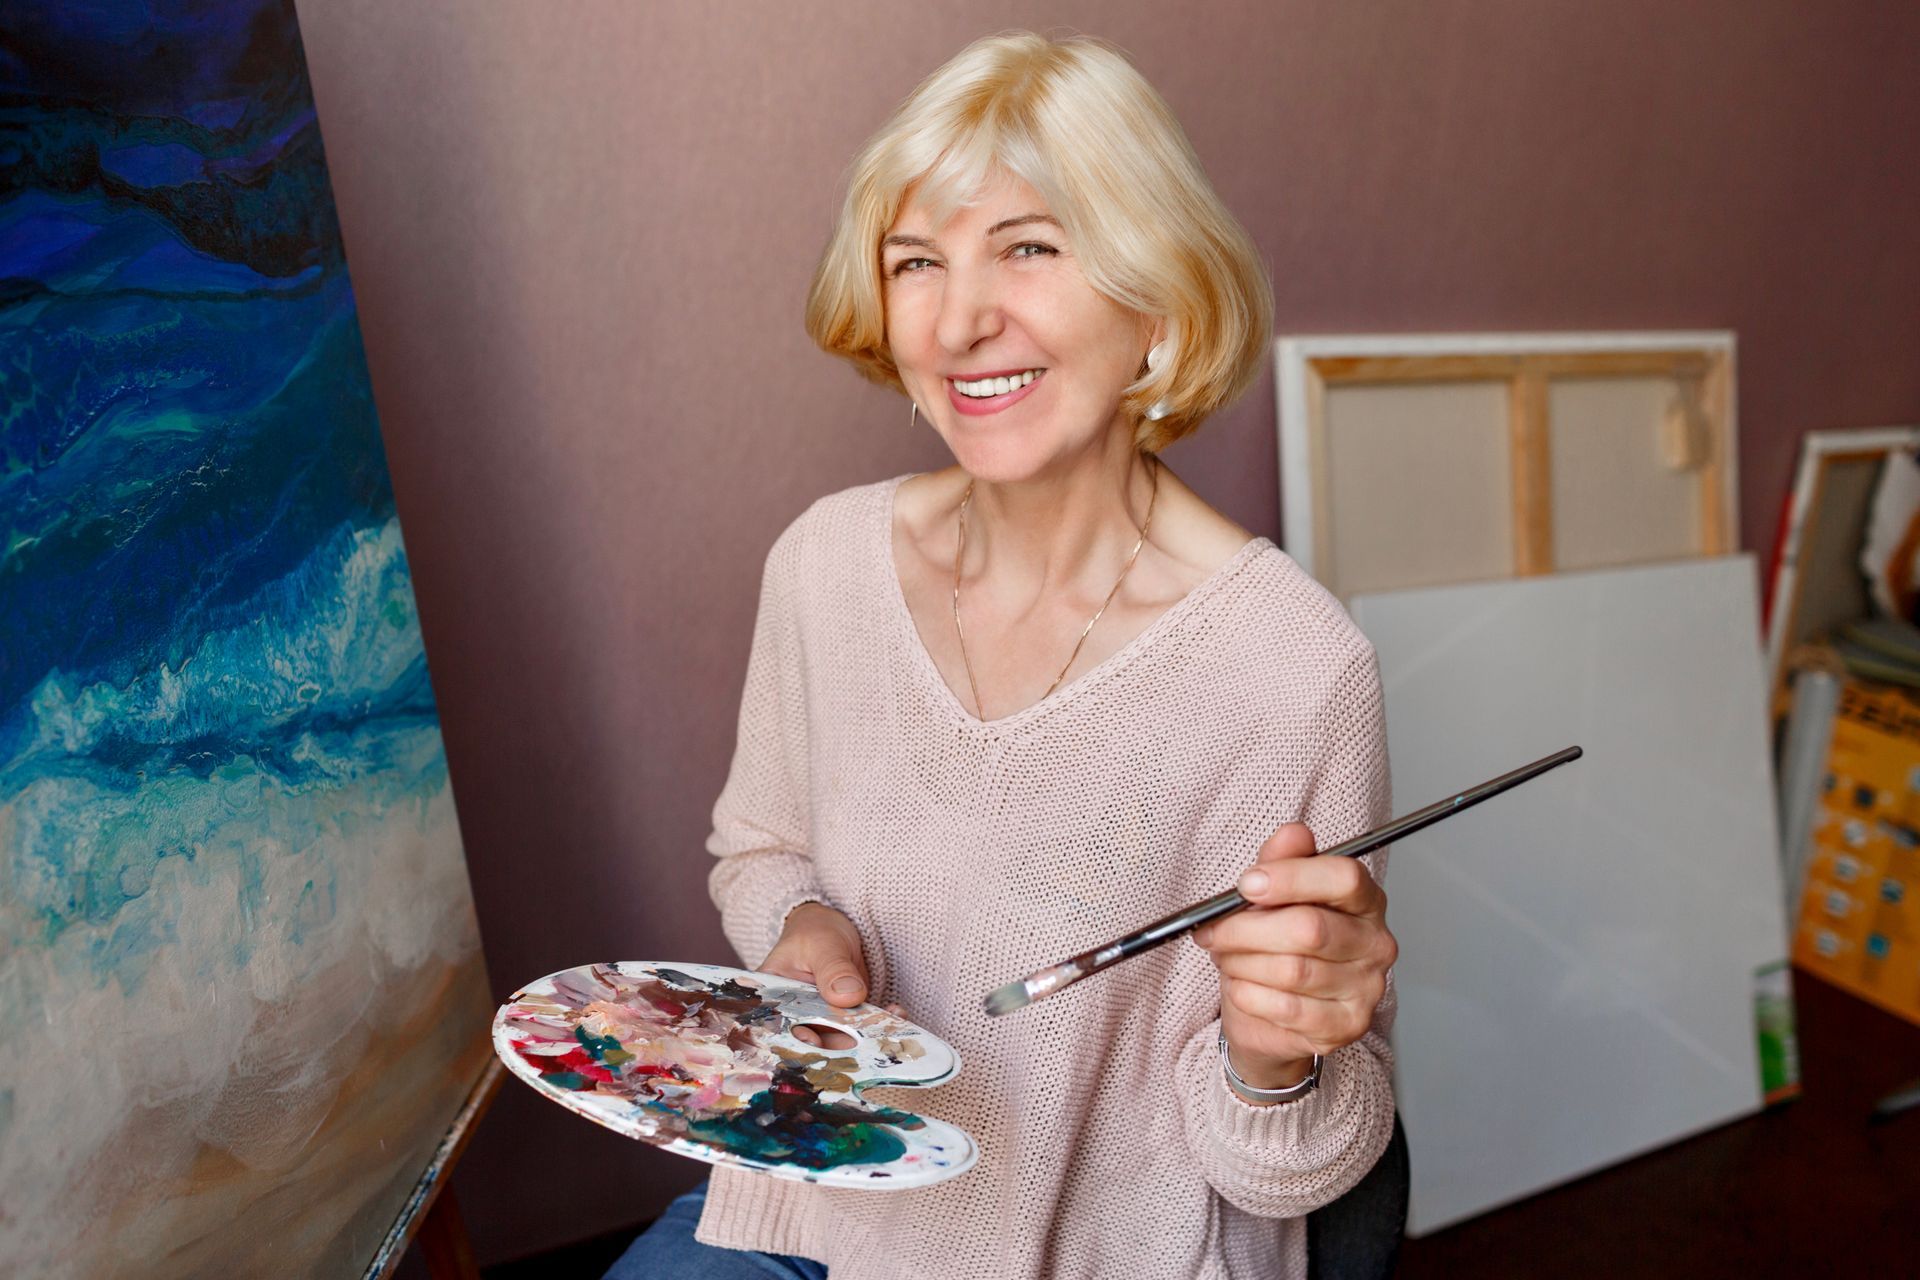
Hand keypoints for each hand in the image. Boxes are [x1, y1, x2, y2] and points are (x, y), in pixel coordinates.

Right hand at [761, 902, 904, 1048]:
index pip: (780, 1024)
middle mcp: (794, 1014)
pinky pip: (860, 1027)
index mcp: (773, 997)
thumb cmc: (815, 930)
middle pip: (811, 1037)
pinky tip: (896, 1014)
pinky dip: (879, 1024)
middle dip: (837, 1043)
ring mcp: (821, 1018)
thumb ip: (833, 969)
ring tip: (888, 1025)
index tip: (815, 1040)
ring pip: (840, 1037)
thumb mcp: (822, 944)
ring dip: (864, 1036)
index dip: (794, 1037)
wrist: (834, 926)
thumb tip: (848, 996)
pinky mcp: (844, 1017)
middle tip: (862, 1042)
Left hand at [1193, 822, 1396, 1090]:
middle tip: (1214, 930)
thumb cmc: (1276, 944)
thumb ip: (1282, 859)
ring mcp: (1366, 988)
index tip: (1246, 884)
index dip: (1290, 878)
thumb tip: (1293, 832)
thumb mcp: (1272, 893)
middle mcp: (1375, 943)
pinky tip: (1242, 986)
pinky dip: (1249, 994)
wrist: (1272, 1012)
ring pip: (1291, 971)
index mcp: (1365, 899)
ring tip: (1227, 957)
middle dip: (1246, 929)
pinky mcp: (1345, 1026)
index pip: (1344, 877)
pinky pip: (1285, 1008)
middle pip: (1309, 928)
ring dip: (1242, 963)